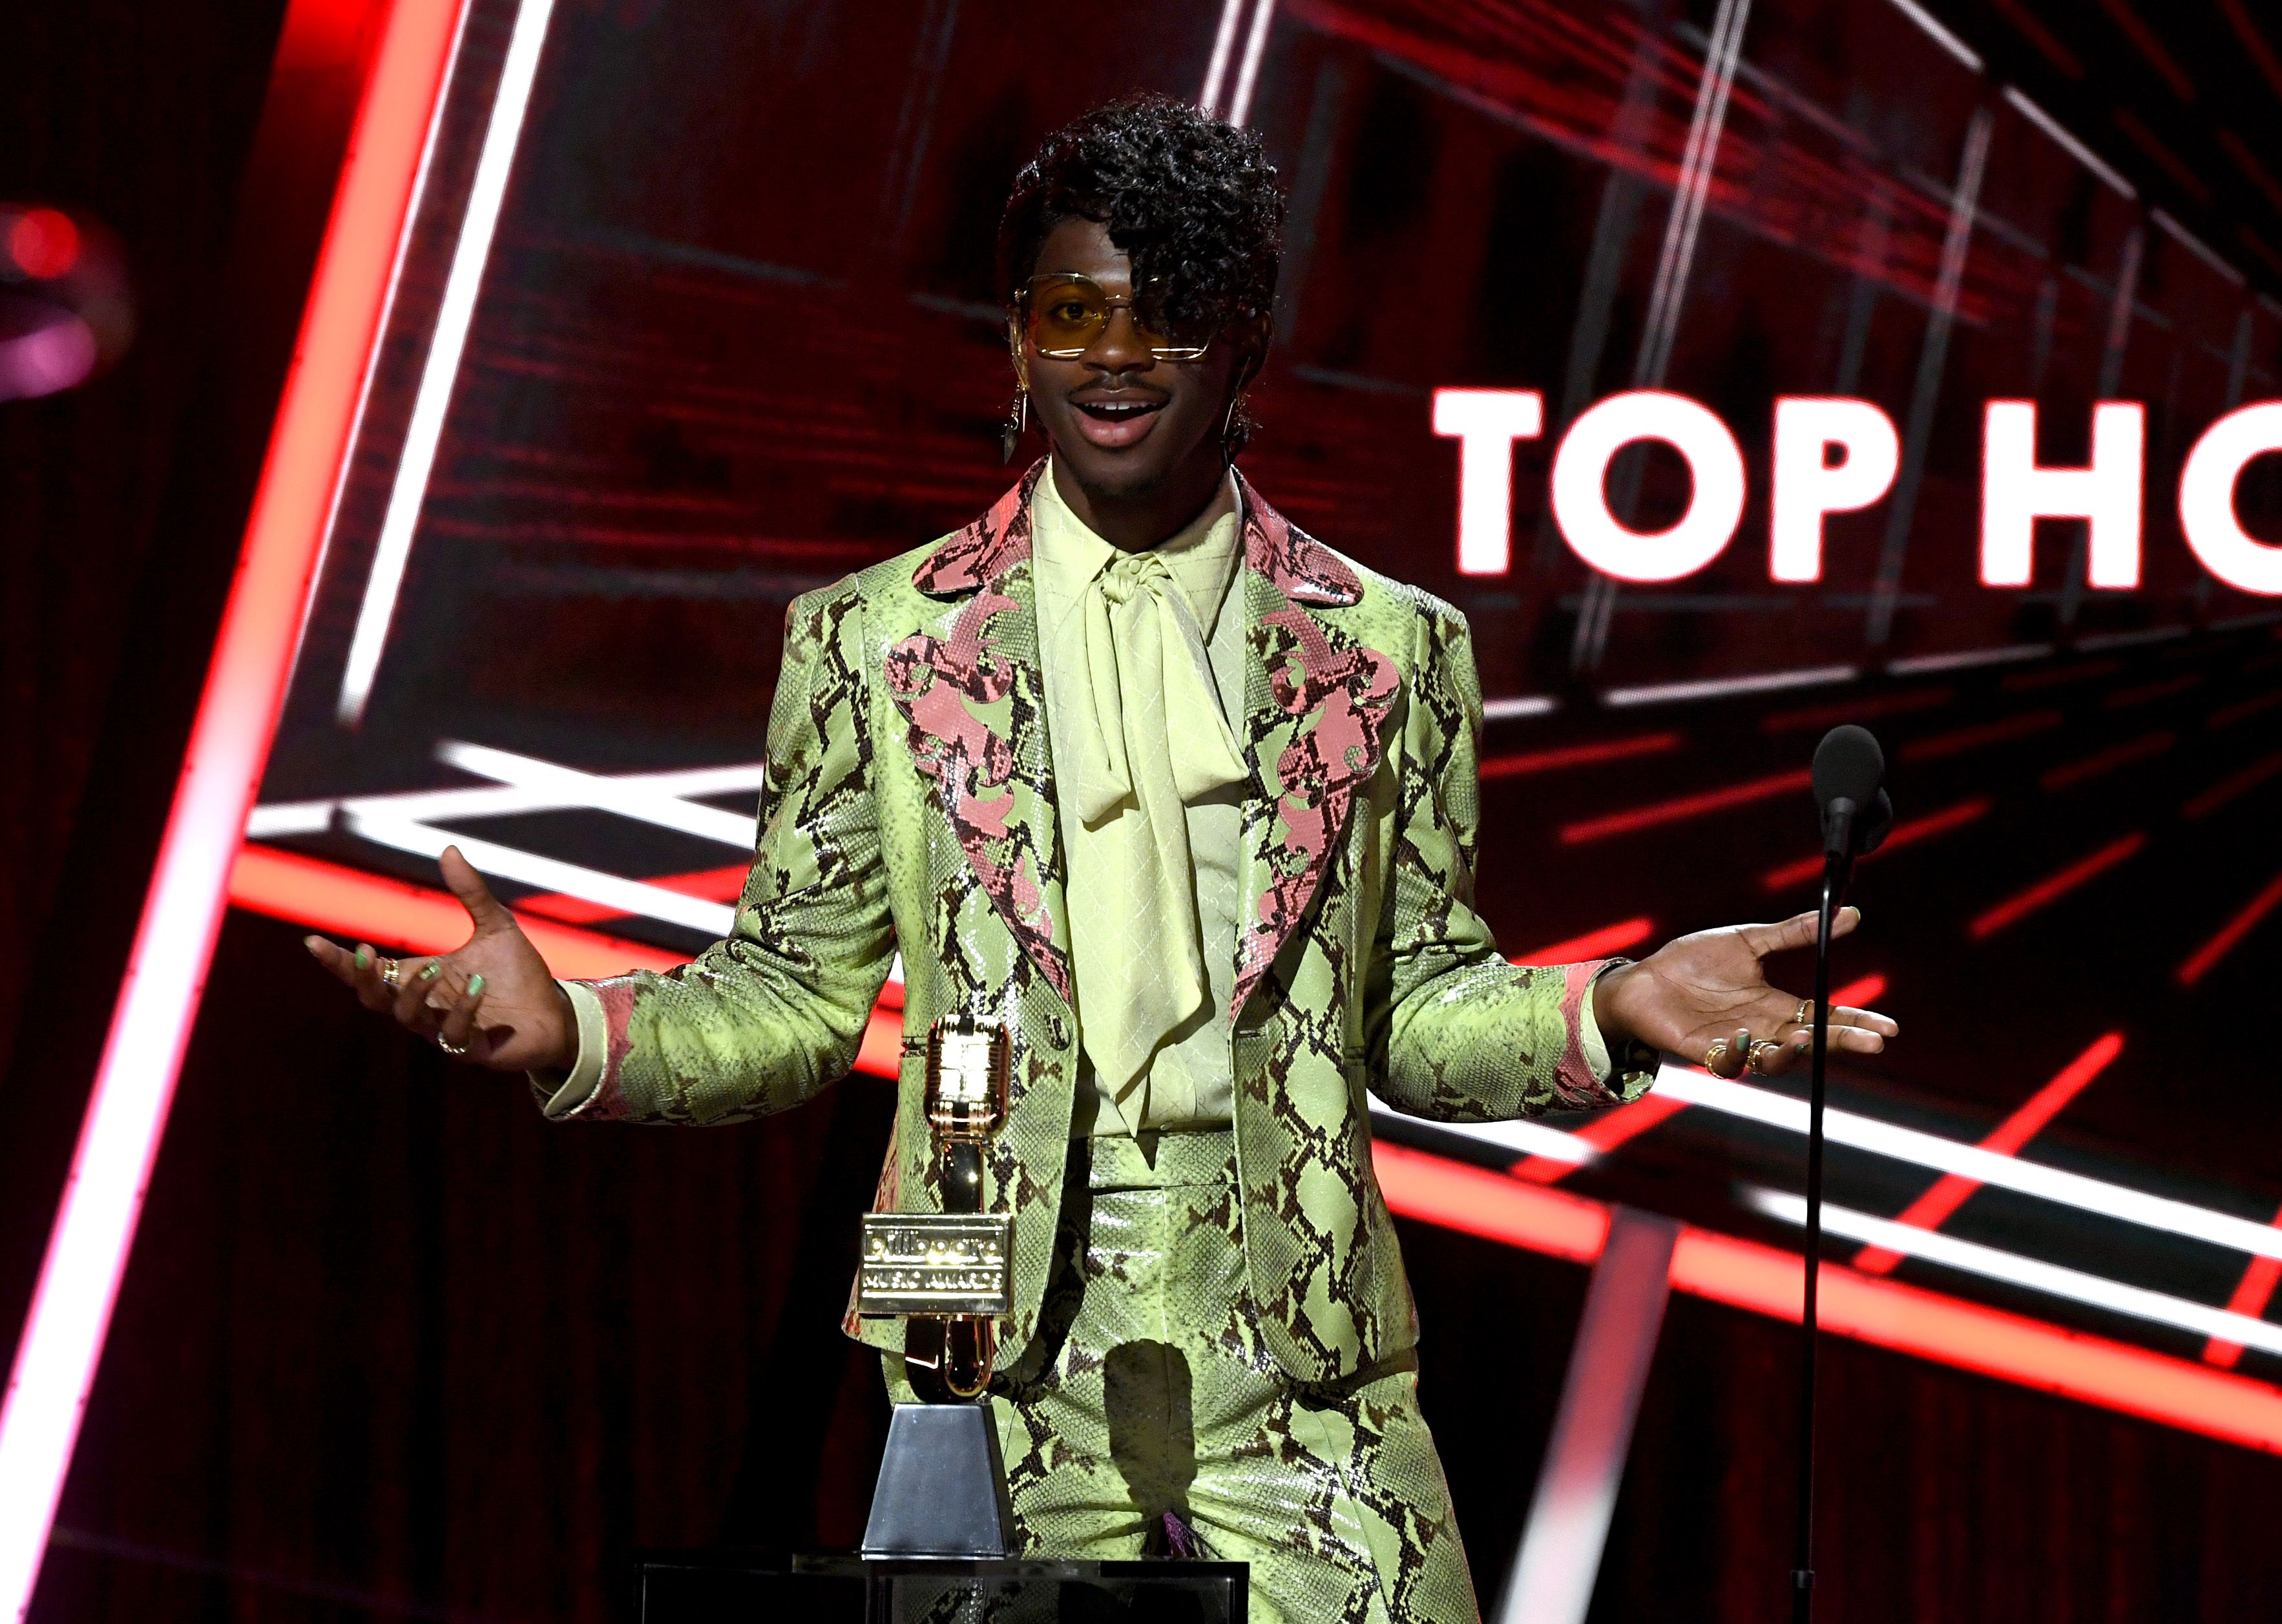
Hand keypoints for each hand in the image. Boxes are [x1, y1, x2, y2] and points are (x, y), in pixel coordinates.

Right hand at [305, 846, 577, 1071]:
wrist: (556, 1011)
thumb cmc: (517, 973)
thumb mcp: (494, 926)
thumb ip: (470, 893)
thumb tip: (448, 849)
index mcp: (422, 978)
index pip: (373, 973)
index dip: (339, 962)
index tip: (311, 942)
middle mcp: (426, 1007)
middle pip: (375, 1000)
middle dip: (363, 979)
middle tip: (364, 953)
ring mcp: (445, 1032)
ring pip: (407, 1018)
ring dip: (415, 992)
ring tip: (435, 967)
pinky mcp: (473, 1050)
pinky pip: (454, 1036)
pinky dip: (462, 1009)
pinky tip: (479, 987)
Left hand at [1591, 907, 1896, 1078]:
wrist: (1644, 978)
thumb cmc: (1694, 961)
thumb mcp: (1748, 940)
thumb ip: (1795, 933)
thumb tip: (1851, 915)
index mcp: (1776, 1004)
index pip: (1825, 1017)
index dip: (1855, 1023)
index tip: (1888, 1027)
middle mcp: (1762, 1028)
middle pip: (1812, 1041)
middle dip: (1842, 1042)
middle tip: (1873, 1042)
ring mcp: (1735, 1043)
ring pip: (1774, 1060)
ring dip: (1792, 1053)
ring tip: (1806, 1038)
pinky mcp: (1704, 1052)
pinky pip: (1728, 1063)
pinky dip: (1737, 1054)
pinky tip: (1742, 1037)